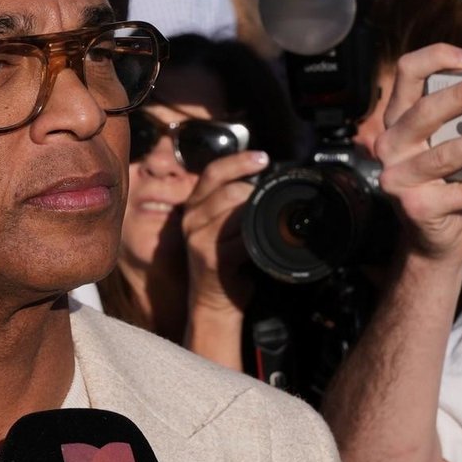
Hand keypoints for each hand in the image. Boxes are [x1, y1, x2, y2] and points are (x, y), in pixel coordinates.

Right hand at [182, 149, 269, 315]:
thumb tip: (258, 182)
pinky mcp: (212, 257)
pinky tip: (264, 239)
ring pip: (236, 209)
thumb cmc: (223, 264)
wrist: (213, 304)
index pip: (214, 172)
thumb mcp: (219, 228)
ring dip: (257, 212)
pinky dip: (258, 236)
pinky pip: (242, 237)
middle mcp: (192, 219)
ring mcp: (199, 238)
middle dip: (255, 191)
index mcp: (194, 207)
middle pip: (228, 189)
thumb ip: (229, 205)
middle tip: (270, 200)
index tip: (262, 158)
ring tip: (266, 222)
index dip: (239, 161)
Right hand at [374, 45, 461, 260]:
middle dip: (459, 96)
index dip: (436, 58)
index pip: (406, 73)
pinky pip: (461, 193)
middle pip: (422, 112)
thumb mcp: (444, 143)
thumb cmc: (445, 180)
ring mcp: (399, 178)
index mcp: (398, 119)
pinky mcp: (417, 208)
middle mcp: (391, 145)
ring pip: (442, 155)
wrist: (434, 237)